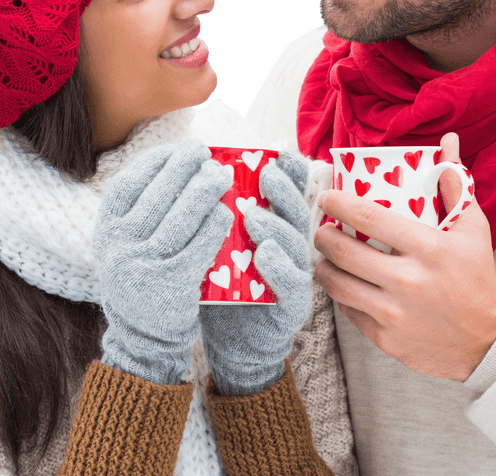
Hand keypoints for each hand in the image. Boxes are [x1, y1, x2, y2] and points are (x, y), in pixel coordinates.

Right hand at [93, 139, 233, 383]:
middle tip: (206, 153)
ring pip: (180, 217)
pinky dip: (215, 224)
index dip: (154, 162)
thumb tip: (171, 160)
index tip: (177, 148)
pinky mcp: (171, 286)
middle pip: (158, 196)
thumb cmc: (142, 277)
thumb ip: (136, 211)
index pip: (128, 185)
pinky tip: (227, 211)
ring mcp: (144, 268)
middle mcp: (119, 249)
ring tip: (222, 175)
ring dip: (204, 190)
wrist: (143, 339)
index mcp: (104, 234)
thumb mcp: (124, 246)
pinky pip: (199, 245)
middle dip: (185, 168)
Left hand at [200, 151, 313, 395]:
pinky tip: (264, 254)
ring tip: (254, 215)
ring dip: (276, 227)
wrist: (235, 343)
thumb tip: (199, 174)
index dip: (291, 173)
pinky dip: (278, 267)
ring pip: (294, 246)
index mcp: (278, 229)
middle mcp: (293, 248)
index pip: (289, 195)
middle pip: (296, 214)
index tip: (281, 152)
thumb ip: (223, 217)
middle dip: (284, 191)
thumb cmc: (227, 287)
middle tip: (266, 174)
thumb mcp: (223, 246)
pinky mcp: (293, 306)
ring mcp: (296, 276)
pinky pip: (291, 283)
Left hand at [313, 133, 495, 380]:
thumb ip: (455, 183)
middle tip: (320, 229)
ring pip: (337, 284)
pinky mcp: (385, 339)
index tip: (326, 198)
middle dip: (322, 236)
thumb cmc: (477, 277)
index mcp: (429, 248)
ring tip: (324, 256)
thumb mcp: (472, 229)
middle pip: (343, 251)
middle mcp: (408, 281)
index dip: (338, 204)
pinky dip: (340, 295)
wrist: (487, 342)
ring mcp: (395, 313)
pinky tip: (343, 283)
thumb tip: (448, 141)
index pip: (369, 217)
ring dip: (323, 266)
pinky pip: (348, 311)